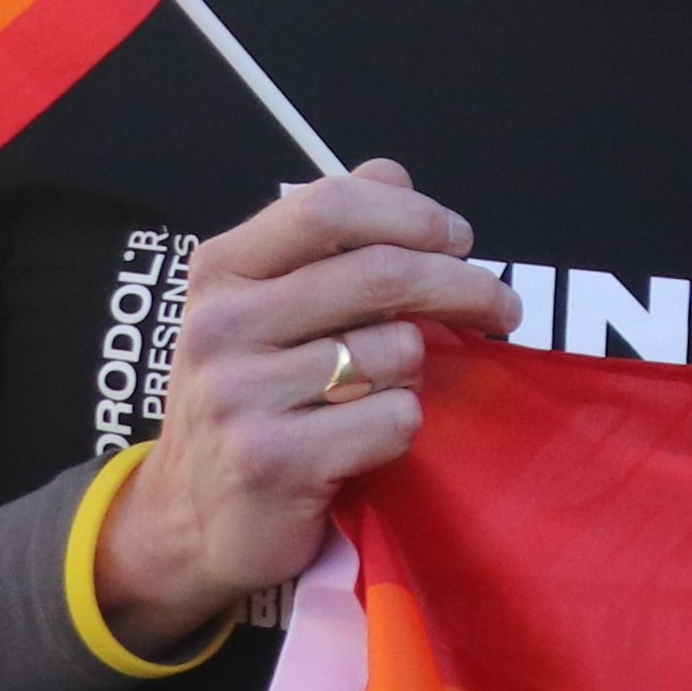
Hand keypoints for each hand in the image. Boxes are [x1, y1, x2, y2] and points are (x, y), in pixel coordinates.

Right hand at [87, 164, 520, 652]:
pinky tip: (364, 442)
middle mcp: (220, 324)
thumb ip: (326, 239)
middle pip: (383, 274)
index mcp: (222, 270)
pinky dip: (402, 427)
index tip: (460, 239)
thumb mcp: (266, 306)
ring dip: (419, 372)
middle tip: (502, 308)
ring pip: (398, 352)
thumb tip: (392, 174)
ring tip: (386, 392)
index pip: (331, 205)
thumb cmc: (252, 397)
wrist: (189, 516)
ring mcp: (239, 394)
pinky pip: (394, 419)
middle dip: (465, 285)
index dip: (414, 215)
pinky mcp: (272, 460)